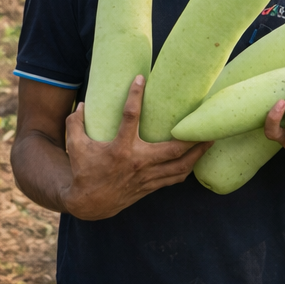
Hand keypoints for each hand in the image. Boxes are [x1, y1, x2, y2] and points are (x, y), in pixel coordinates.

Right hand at [60, 75, 209, 219]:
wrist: (90, 204)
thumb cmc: (84, 171)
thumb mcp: (74, 146)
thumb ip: (74, 124)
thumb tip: (81, 104)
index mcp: (120, 149)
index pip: (130, 116)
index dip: (135, 96)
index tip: (140, 79)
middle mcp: (138, 163)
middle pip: (173, 149)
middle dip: (191, 138)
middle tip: (205, 123)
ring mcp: (147, 176)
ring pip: (180, 166)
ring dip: (197, 154)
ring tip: (210, 141)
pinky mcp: (151, 186)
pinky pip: (175, 178)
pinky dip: (187, 169)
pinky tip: (195, 160)